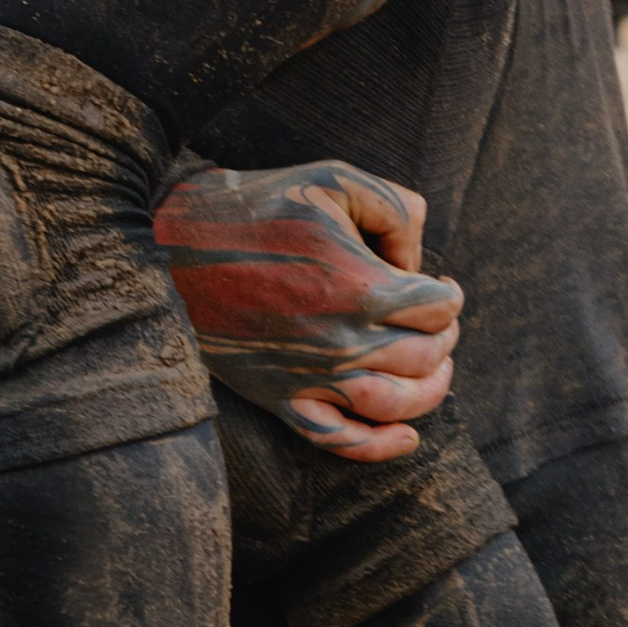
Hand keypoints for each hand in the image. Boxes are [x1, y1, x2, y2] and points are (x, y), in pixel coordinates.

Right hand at [156, 157, 463, 460]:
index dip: (449, 294)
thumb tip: (416, 262)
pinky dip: (380, 448)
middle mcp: (341, 342)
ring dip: (429, 390)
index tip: (440, 284)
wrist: (179, 242)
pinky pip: (340, 442)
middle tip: (439, 321)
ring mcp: (310, 377)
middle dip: (444, 338)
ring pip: (396, 406)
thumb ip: (396, 209)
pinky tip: (406, 436)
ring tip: (434, 367)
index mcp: (359, 287)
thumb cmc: (262, 204)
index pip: (438, 308)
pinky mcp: (281, 398)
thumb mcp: (336, 179)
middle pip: (424, 357)